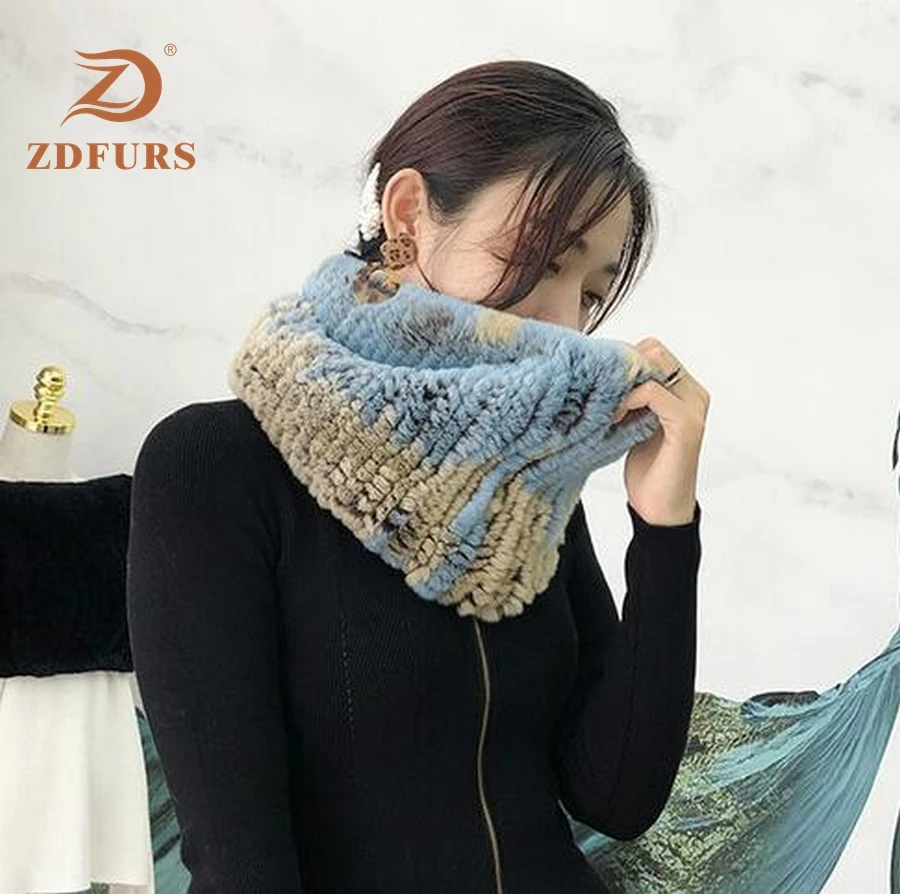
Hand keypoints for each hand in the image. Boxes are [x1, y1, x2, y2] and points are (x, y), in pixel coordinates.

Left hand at [610, 337, 709, 525]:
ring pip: (653, 364)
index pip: (651, 351)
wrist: (659, 511)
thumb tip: (603, 375)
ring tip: (607, 409)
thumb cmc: (647, 470)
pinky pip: (652, 392)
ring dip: (622, 382)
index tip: (598, 384)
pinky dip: (628, 400)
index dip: (622, 362)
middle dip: (621, 368)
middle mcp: (693, 393)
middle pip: (653, 350)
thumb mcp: (635, 425)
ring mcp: (693, 408)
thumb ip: (632, 399)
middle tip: (601, 393)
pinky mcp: (686, 425)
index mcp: (684, 391)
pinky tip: (613, 419)